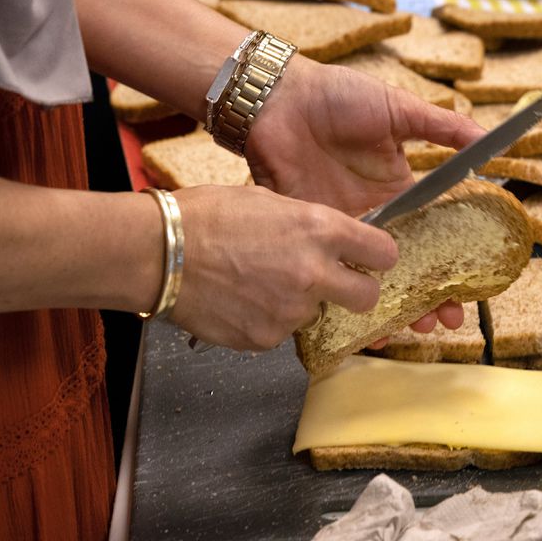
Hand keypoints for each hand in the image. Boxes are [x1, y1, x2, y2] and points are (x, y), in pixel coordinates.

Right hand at [169, 185, 395, 350]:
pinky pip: (281, 332)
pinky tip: (241, 299)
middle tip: (334, 284)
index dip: (377, 257)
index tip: (369, 259)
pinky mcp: (266, 338)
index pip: (384, 253)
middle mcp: (314, 273)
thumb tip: (331, 241)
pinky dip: (268, 320)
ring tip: (260, 283)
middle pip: (367, 297)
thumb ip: (309, 225)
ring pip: (317, 314)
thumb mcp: (268, 201)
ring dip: (300, 303)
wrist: (157, 252)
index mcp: (320, 230)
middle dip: (356, 292)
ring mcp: (291, 310)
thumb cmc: (206, 217)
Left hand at [244, 58, 481, 335]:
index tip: (471, 288)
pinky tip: (359, 318)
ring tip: (412, 326)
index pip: (432, 232)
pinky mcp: (307, 231)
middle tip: (446, 320)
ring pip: (369, 273)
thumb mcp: (398, 109)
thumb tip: (492, 141)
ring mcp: (340, 225)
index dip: (452, 260)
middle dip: (428, 294)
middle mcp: (372, 212)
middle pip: (405, 263)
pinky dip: (342, 291)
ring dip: (391, 302)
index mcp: (398, 187)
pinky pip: (328, 268)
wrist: (278, 98)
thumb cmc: (339, 96)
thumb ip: (443, 128)